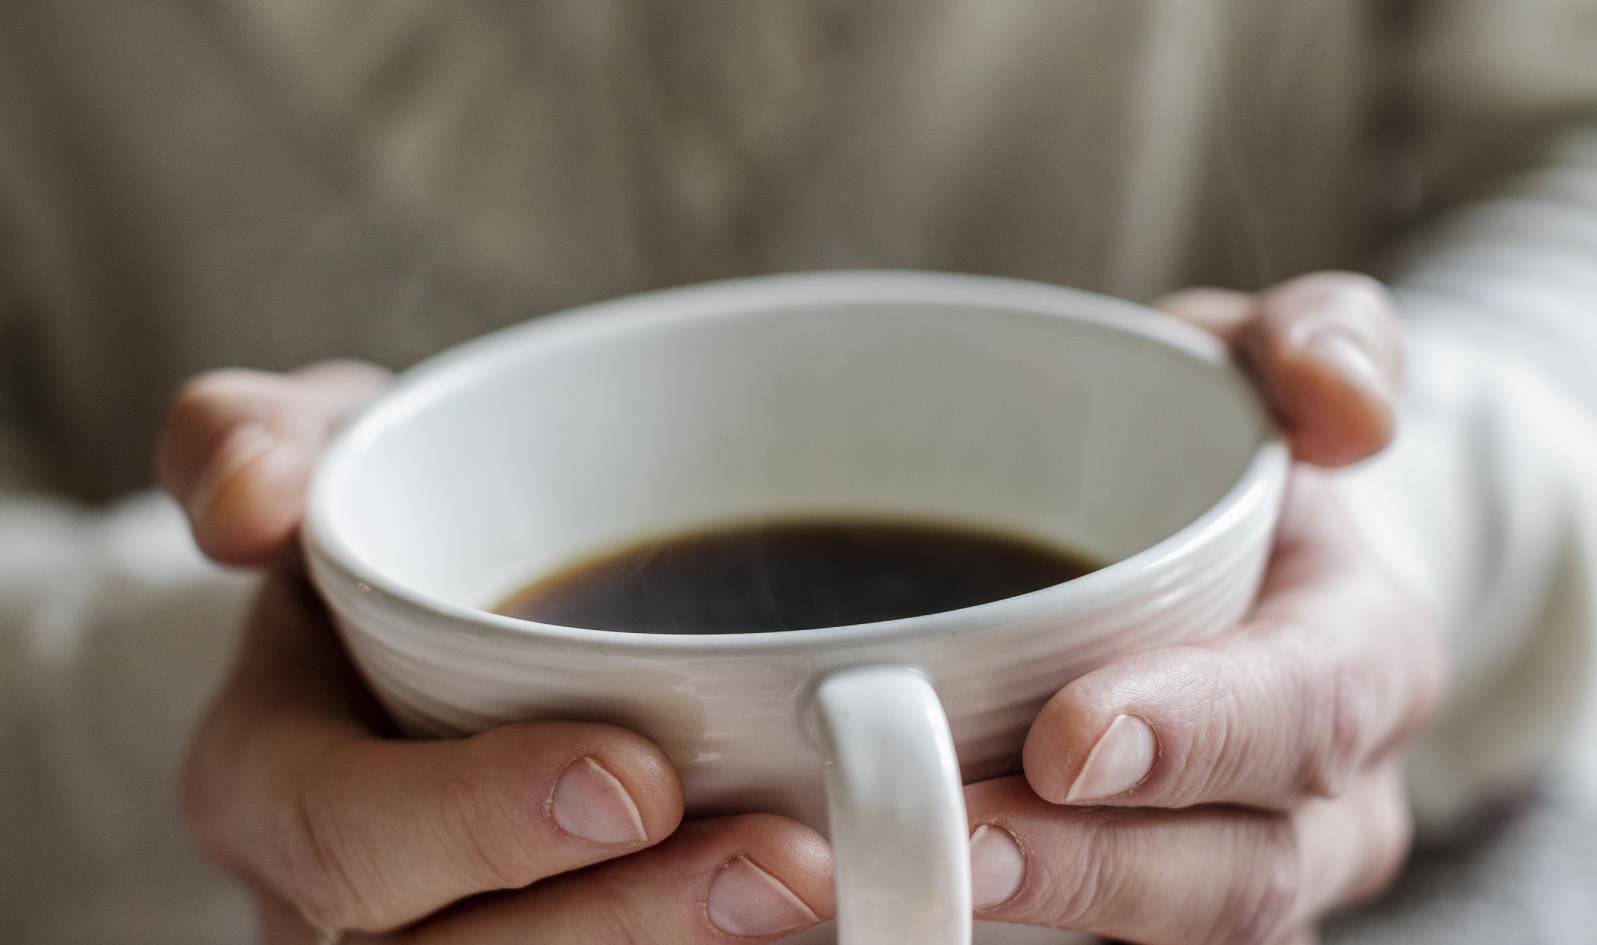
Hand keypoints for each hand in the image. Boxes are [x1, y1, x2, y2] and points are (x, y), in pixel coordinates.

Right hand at [159, 363, 833, 943]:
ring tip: (826, 883)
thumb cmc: (401, 522)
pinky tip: (842, 910)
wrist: (466, 592)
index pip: (342, 837)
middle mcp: (348, 902)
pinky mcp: (559, 928)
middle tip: (789, 858)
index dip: (480, 824)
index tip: (638, 775)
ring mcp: (454, 935)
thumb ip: (262, 438)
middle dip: (634, 920)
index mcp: (274, 780)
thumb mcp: (327, 452)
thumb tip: (240, 507)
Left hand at [963, 272, 1444, 943]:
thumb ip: (1319, 340)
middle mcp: (1323, 800)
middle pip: (1241, 873)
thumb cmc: (1212, 464)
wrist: (1216, 567)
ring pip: (1169, 939)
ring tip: (906, 882)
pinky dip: (1003, 936)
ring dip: (1044, 920)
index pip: (1312, 710)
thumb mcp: (1261, 370)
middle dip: (1101, 866)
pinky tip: (882, 908)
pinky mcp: (1148, 914)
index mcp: (1360, 658)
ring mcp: (1238, 874)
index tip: (1070, 738)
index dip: (1201, 733)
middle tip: (957, 836)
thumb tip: (1345, 404)